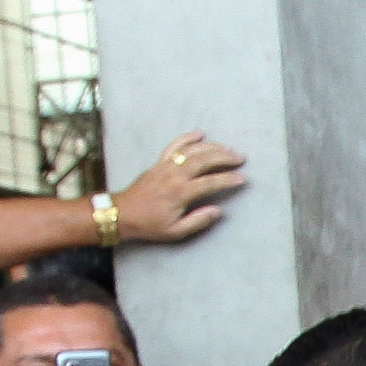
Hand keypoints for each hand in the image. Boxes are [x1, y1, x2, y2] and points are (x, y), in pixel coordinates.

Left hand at [109, 131, 248, 244]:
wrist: (123, 213)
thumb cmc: (150, 225)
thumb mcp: (175, 231)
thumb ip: (198, 221)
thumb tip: (218, 211)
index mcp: (181, 193)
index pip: (211, 182)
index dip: (228, 179)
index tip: (242, 178)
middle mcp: (175, 175)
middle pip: (204, 160)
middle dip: (225, 157)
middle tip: (240, 158)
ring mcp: (166, 165)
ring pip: (193, 150)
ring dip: (212, 147)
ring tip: (227, 148)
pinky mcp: (159, 162)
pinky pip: (175, 145)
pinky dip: (188, 138)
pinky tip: (200, 134)